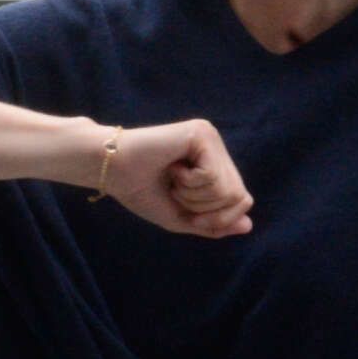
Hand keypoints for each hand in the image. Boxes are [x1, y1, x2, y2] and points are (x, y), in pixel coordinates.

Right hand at [98, 121, 253, 238]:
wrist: (110, 170)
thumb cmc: (139, 190)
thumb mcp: (181, 216)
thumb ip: (214, 224)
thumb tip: (248, 225)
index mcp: (214, 162)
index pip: (241, 200)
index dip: (217, 218)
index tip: (184, 205)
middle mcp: (216, 146)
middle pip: (238, 196)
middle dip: (205, 209)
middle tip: (175, 191)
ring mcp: (210, 137)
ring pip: (228, 189)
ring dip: (194, 196)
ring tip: (172, 178)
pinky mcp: (201, 133)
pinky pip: (212, 176)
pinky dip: (189, 183)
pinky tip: (172, 168)